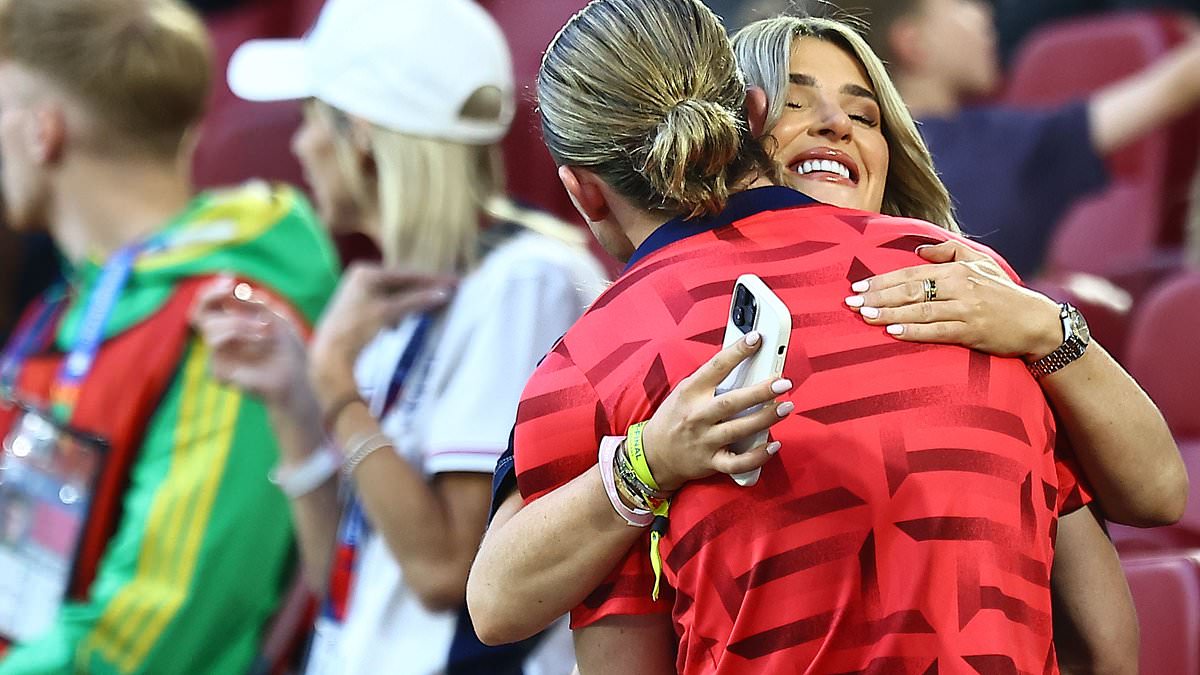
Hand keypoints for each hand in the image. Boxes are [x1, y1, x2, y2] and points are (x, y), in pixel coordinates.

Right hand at [190, 276, 308, 404]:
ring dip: (238, 321)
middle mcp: (222, 340)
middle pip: (197, 312)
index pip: (211, 305)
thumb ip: (256, 304)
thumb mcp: (276, 319)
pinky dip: (240, 335)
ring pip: (209, 328)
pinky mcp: (218, 372)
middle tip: (230, 289)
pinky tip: (262, 339)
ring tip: (264, 328)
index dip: (214, 289)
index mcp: (232, 326)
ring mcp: (219, 357)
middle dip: (210, 296)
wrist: (298, 380)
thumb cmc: (289, 350)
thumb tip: (236, 288)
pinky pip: (216, 346)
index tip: (229, 277)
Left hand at [309, 263, 455, 403]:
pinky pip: (389, 304)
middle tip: (452, 291)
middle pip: (403, 283)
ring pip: (397, 294)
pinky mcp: (361, 308)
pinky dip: (402, 310)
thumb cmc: (356, 328)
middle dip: (426, 289)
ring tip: (438, 303)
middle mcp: (362, 276)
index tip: (455, 281)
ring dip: (415, 301)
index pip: (407, 274)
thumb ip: (416, 301)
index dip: (432, 279)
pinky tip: (411, 318)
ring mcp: (361, 292)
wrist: (330, 354)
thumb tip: (445, 294)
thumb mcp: (388, 312)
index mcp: (367, 271)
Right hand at [640, 332, 792, 491]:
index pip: (716, 367)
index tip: (756, 339)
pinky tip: (773, 445)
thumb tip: (747, 363)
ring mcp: (704, 440)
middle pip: (731, 401)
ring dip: (765, 418)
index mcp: (690, 392)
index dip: (737, 352)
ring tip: (785, 407)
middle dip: (760, 391)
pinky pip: (737, 463)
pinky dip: (757, 456)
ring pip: (738, 429)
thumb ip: (711, 381)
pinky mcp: (711, 462)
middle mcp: (697, 416)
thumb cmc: (675, 418)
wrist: (654, 454)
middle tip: (783, 381)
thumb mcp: (685, 392)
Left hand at [844, 240, 1061, 360]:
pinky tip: (893, 332)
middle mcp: (960, 286)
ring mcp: (966, 309)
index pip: (912, 272)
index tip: (859, 285)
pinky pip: (938, 331)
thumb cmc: (1004, 293)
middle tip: (851, 302)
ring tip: (865, 316)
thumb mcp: (980, 262)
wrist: (1036, 322)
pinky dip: (915, 331)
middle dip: (878, 296)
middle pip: (911, 290)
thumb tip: (918, 249)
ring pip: (921, 310)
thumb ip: (948, 252)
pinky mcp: (972, 332)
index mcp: (958, 269)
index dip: (883, 279)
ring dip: (889, 313)